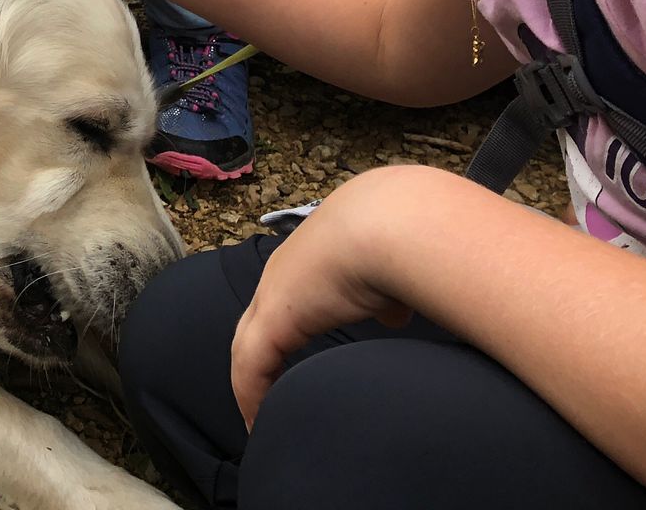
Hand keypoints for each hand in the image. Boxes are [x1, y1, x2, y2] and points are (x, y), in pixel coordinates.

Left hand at [229, 168, 418, 427]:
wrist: (391, 223)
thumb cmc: (398, 242)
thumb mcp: (390, 275)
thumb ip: (384, 296)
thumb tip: (393, 311)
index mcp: (309, 265)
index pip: (280, 305)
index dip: (277, 337)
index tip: (284, 371)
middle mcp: (283, 275)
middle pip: (254, 327)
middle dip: (256, 363)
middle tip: (262, 401)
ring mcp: (273, 293)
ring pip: (247, 346)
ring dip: (250, 384)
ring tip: (257, 419)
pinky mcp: (275, 316)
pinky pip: (250, 365)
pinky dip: (251, 394)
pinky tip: (257, 421)